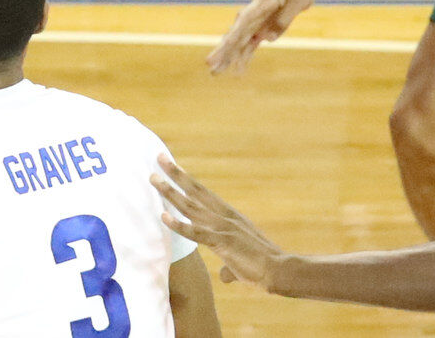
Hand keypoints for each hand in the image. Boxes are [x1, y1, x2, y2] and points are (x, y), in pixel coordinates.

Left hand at [153, 155, 284, 289]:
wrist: (281, 271)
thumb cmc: (262, 265)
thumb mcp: (241, 259)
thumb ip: (229, 265)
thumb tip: (225, 276)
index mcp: (228, 216)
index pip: (203, 193)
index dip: (186, 179)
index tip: (172, 165)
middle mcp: (224, 216)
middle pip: (194, 191)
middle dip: (175, 174)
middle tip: (159, 157)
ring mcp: (223, 228)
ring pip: (190, 206)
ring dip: (170, 192)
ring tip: (153, 178)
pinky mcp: (223, 243)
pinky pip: (196, 233)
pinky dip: (179, 225)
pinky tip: (163, 217)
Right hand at [206, 0, 320, 73]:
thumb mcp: (297, 0)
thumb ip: (282, 20)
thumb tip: (267, 40)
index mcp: (259, 7)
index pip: (240, 28)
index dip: (228, 43)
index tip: (217, 52)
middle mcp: (254, 15)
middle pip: (235, 36)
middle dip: (223, 52)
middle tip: (211, 68)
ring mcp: (258, 21)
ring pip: (241, 42)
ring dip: (231, 57)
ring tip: (217, 73)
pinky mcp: (265, 25)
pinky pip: (252, 42)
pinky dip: (246, 54)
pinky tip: (239, 68)